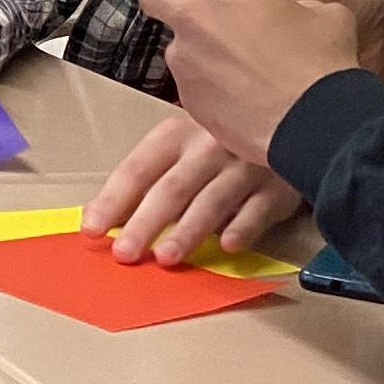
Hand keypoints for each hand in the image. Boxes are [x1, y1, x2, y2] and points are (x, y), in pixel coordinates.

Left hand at [81, 112, 302, 265]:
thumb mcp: (181, 150)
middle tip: (125, 253)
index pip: (138, 168)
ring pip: (212, 200)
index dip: (114, 200)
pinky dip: (242, 227)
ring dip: (188, 230)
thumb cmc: (221, 146)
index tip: (92, 229)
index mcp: (178, 135)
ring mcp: (246, 165)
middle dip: (146, 223)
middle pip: (172, 188)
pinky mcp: (277, 187)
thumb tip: (98, 218)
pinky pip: (258, 210)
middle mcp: (211, 145)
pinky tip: (228, 245)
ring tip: (167, 257)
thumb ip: (146, 181)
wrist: (291, 126)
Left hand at [138, 0, 358, 165]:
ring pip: (174, 44)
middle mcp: (193, 12)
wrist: (313, 122)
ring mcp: (184, 58)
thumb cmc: (321, 58)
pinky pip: (190, 82)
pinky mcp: (186, 96)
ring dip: (196, 48)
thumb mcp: (321, 9)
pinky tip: (239, 95)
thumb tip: (289, 13)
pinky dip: (208, 84)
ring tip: (235, 67)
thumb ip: (289, 1)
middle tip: (195, 9)